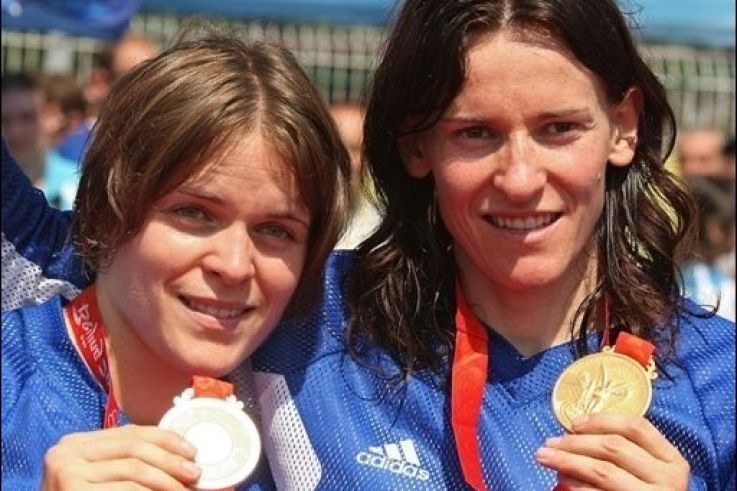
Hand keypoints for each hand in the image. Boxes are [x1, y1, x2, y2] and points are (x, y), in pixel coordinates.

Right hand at [41, 424, 200, 490]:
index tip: (192, 450)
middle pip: (134, 448)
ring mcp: (66, 473)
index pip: (130, 432)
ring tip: (185, 490)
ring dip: (166, 481)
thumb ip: (127, 459)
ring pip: (133, 469)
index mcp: (76, 442)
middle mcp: (66, 452)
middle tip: (195, 472)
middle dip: (170, 459)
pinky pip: (125, 490)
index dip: (165, 439)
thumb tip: (179, 454)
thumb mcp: (101, 474)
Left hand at [534, 413, 688, 490]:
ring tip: (545, 457)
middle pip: (614, 447)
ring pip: (603, 470)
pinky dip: (576, 485)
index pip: (636, 427)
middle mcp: (667, 479)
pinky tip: (561, 479)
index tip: (574, 423)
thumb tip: (576, 433)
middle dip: (576, 442)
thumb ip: (626, 452)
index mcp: (672, 460)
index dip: (601, 420)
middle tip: (550, 442)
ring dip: (568, 461)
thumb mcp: (649, 471)